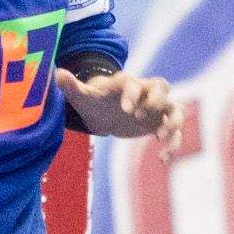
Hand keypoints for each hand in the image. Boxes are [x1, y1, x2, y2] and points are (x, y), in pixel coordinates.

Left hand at [55, 67, 184, 154]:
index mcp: (126, 84)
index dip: (132, 94)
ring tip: (161, 138)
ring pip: (176, 108)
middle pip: (162, 87)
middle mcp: (145, 92)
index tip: (125, 109)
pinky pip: (176, 131)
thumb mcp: (82, 96)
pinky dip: (173, 144)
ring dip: (174, 122)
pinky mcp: (162, 122)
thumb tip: (57, 73)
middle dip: (156, 100)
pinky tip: (163, 159)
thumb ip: (72, 86)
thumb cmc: (95, 101)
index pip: (133, 83)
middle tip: (140, 115)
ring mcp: (157, 107)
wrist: (105, 113)